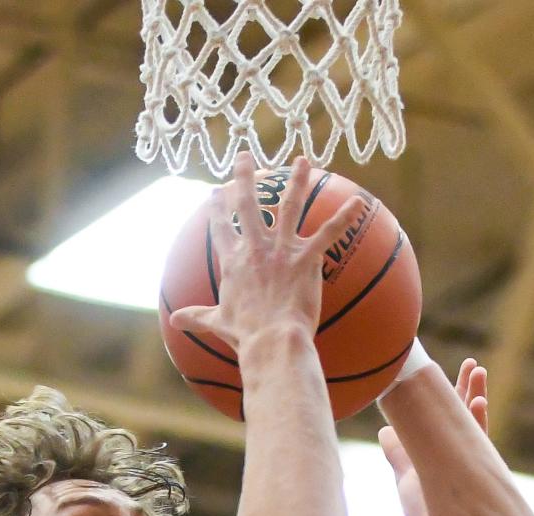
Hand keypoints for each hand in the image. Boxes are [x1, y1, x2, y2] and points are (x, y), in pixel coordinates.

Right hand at [169, 154, 367, 353]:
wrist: (271, 341)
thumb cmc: (245, 336)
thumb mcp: (217, 323)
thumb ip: (197, 317)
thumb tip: (174, 320)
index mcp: (232, 262)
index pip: (221, 229)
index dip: (217, 209)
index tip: (215, 192)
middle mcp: (254, 248)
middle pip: (247, 205)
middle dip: (245, 178)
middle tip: (244, 157)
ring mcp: (281, 250)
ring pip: (289, 206)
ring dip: (296, 181)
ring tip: (302, 161)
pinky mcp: (305, 259)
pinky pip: (328, 233)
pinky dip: (345, 217)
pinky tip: (359, 202)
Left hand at [380, 358, 488, 515]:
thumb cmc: (422, 515)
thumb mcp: (407, 475)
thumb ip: (399, 453)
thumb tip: (385, 431)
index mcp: (445, 451)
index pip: (451, 415)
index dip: (452, 393)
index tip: (453, 370)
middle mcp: (460, 454)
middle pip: (466, 414)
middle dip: (470, 389)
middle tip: (473, 364)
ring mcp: (469, 462)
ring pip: (475, 423)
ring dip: (477, 396)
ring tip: (479, 372)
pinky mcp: (475, 473)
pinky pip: (480, 444)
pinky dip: (479, 423)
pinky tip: (480, 404)